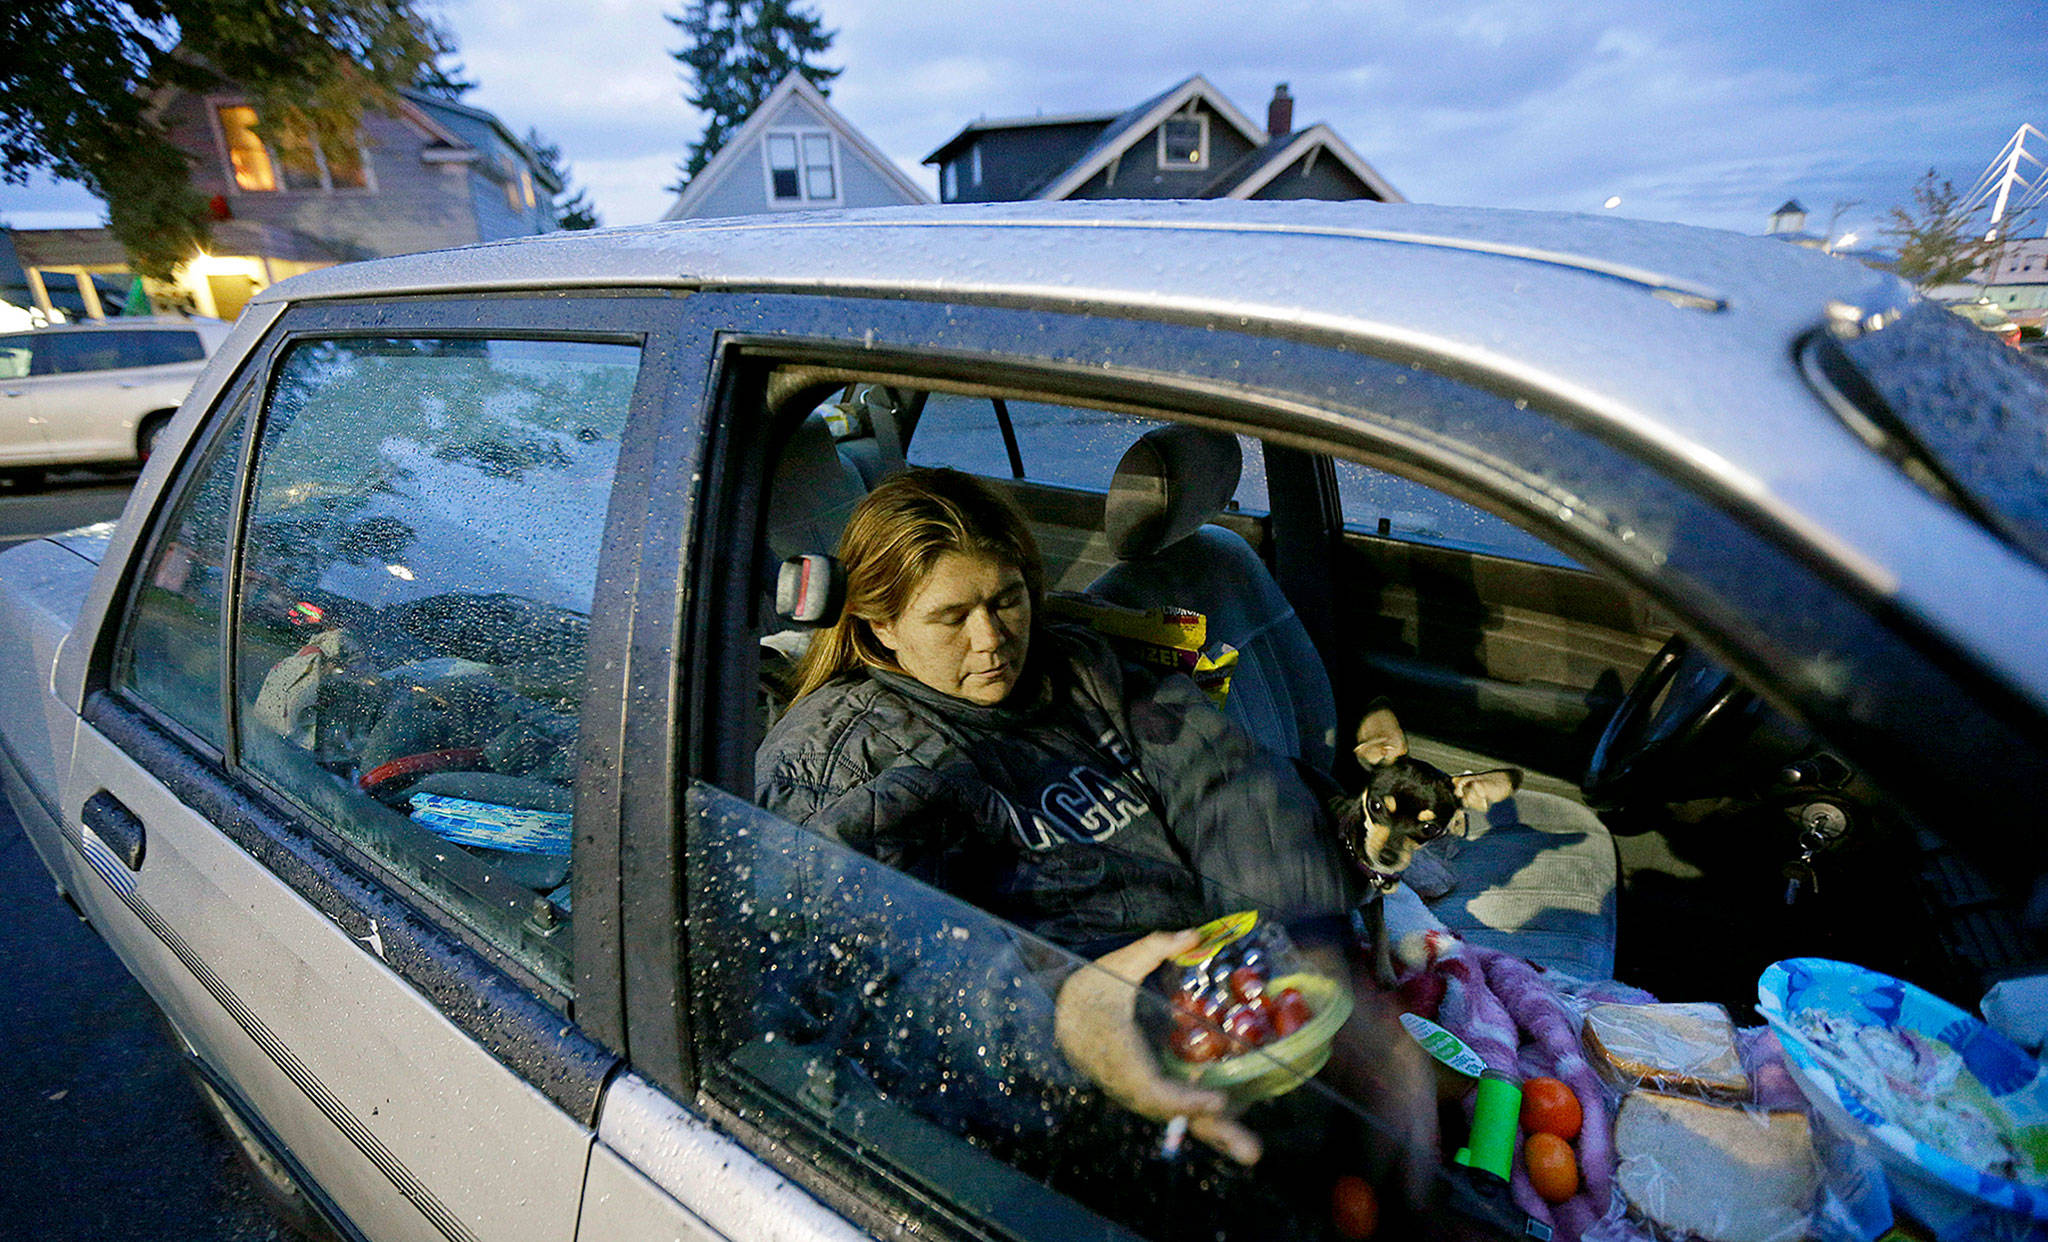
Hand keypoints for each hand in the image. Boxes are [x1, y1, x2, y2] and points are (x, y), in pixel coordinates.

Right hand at [1053, 928, 1262, 1164]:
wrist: (1062, 1014)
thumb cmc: (1092, 989)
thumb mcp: (1117, 964)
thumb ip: (1154, 948)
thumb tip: (1193, 934)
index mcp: (1120, 1052)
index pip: (1152, 1088)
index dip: (1185, 1099)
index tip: (1219, 1101)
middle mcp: (1130, 1080)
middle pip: (1175, 1115)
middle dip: (1214, 1133)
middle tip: (1254, 1154)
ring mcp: (1136, 1089)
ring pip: (1177, 1116)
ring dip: (1214, 1132)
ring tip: (1251, 1150)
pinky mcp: (1144, 1089)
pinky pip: (1175, 1108)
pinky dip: (1203, 1115)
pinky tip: (1233, 1117)